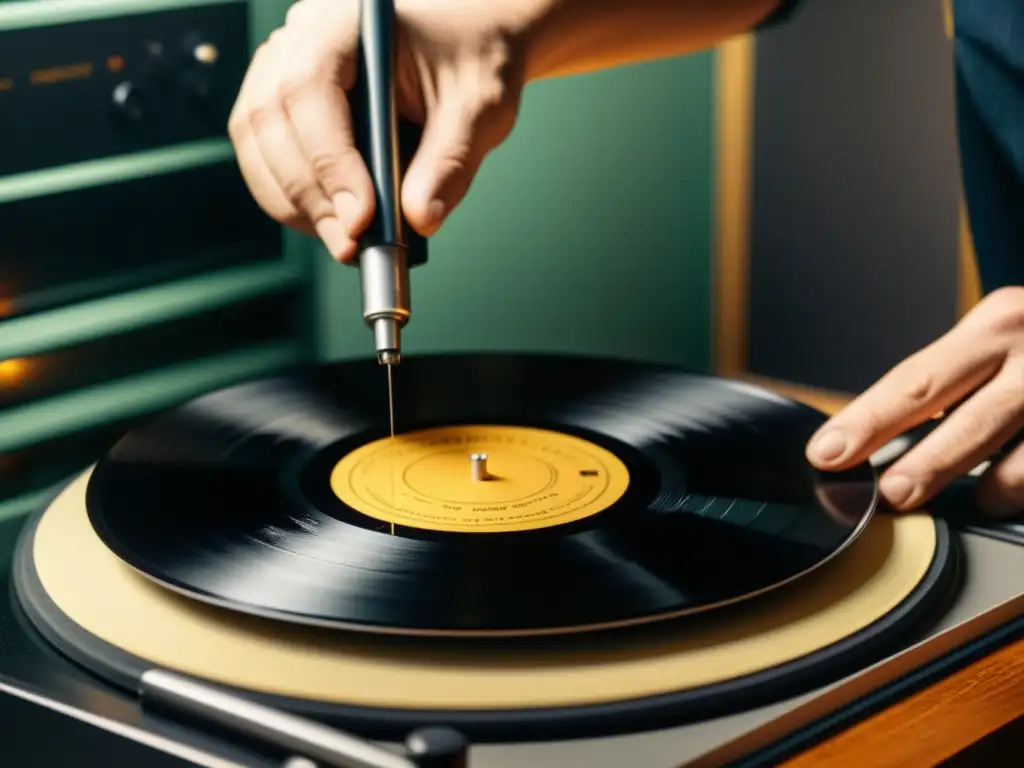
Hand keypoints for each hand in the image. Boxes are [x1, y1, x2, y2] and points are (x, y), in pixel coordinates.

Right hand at [228, 0, 530, 260]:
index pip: (310, 90)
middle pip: (271, 121)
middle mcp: (300, 37)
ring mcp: (282, 67)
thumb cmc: (472, 55)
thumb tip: (420, 220)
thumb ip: (451, 160)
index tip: (360, 218)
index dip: (328, 161)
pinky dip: (292, 195)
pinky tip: (331, 221)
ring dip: (295, 202)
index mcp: (346, 21)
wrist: (468, 39)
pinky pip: (265, 153)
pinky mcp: (284, 102)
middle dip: (310, 195)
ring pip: (258, 142)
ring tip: (344, 242)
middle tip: (351, 246)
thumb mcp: (479, 105)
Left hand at [806, 286, 1023, 515]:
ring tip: (972, 500)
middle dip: (925, 465)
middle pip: (967, 419)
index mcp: (996, 324)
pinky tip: (1006, 494)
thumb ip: (952, 379)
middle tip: (893, 494)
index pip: (915, 380)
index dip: (867, 421)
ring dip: (990, 487)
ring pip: (1022, 457)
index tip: (828, 452)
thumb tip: (879, 435)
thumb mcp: (1002, 336)